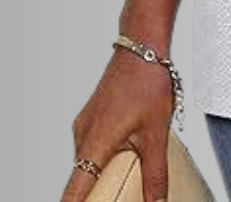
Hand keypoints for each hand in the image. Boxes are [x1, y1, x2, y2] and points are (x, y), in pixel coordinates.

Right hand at [61, 45, 175, 201]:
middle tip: (117, 193)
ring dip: (103, 172)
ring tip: (127, 176)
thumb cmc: (146, 80)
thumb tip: (156, 201)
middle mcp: (83, 134)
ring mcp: (86, 123)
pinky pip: (93, 144)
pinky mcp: (94, 115)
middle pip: (82, 179)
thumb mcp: (156, 133)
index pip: (74, 192)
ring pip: (88, 161)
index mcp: (94, 143)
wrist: (142, 44)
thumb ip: (155, 173)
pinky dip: (105, 155)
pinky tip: (128, 152)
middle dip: (96, 193)